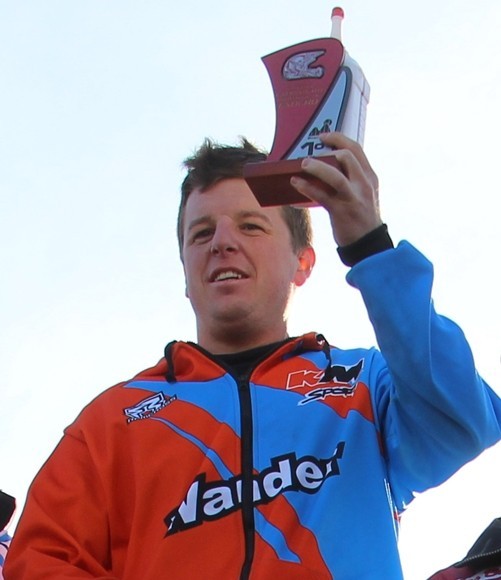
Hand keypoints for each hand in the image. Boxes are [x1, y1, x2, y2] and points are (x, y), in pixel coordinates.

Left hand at [290, 132, 381, 246]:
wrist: (368, 244)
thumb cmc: (361, 218)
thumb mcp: (363, 194)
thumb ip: (350, 179)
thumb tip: (325, 168)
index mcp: (369, 177)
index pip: (356, 149)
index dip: (338, 138)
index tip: (324, 136)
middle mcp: (363, 184)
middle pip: (347, 156)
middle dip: (327, 150)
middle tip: (310, 153)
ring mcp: (352, 197)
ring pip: (335, 175)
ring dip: (316, 167)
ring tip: (303, 165)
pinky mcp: (340, 211)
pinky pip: (321, 195)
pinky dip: (306, 188)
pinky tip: (295, 184)